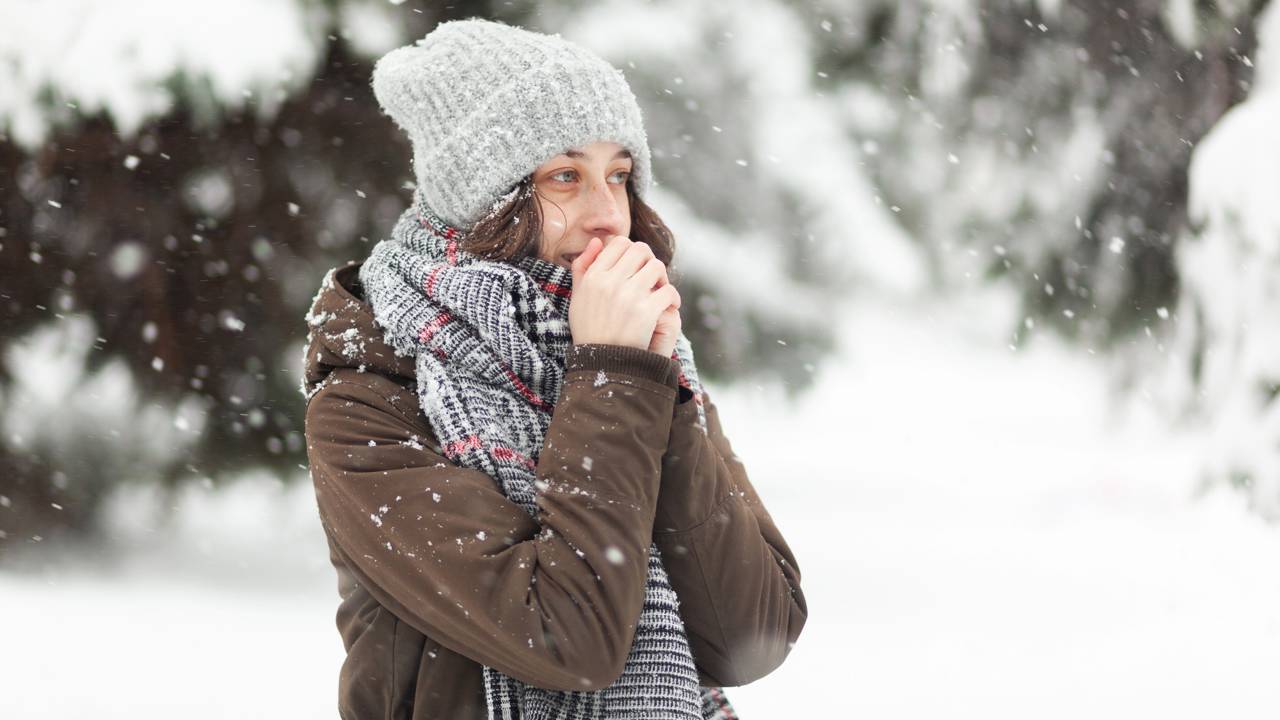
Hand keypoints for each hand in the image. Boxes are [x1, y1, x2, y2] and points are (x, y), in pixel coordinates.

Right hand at [569, 235, 680, 351]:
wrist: (601, 363)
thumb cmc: (589, 329)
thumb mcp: (578, 297)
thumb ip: (583, 266)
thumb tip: (598, 240)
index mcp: (593, 276)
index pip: (619, 242)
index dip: (631, 250)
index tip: (635, 265)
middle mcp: (609, 282)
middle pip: (640, 250)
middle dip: (649, 260)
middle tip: (651, 276)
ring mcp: (628, 297)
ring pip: (657, 267)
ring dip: (662, 277)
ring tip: (660, 290)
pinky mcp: (646, 312)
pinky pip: (668, 291)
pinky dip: (672, 298)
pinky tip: (669, 306)